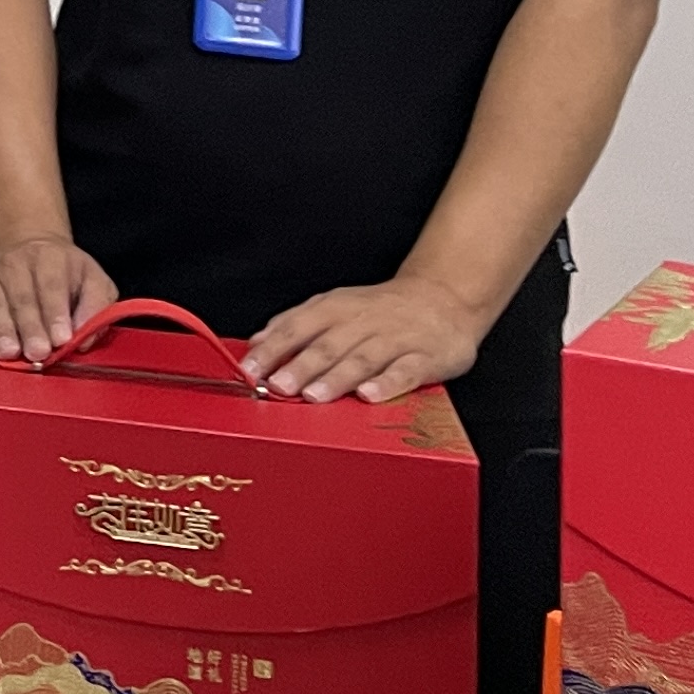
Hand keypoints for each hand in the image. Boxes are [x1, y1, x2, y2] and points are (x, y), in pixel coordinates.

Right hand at [0, 236, 117, 361]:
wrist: (29, 246)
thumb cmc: (62, 271)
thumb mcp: (93, 281)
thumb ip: (96, 308)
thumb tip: (84, 340)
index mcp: (50, 259)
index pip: (52, 287)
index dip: (56, 314)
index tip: (62, 338)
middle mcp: (17, 264)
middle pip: (22, 299)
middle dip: (30, 328)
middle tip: (38, 352)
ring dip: (2, 330)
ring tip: (10, 352)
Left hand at [244, 275, 485, 404]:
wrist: (443, 297)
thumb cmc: (380, 309)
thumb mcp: (335, 306)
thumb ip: (296, 324)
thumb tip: (258, 342)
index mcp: (335, 308)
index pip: (298, 327)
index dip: (272, 348)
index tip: (250, 368)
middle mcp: (362, 321)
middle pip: (327, 345)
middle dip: (300, 366)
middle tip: (277, 386)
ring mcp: (395, 339)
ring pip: (362, 358)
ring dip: (335, 377)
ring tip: (313, 395)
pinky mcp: (425, 357)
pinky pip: (405, 372)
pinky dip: (387, 383)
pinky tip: (369, 396)